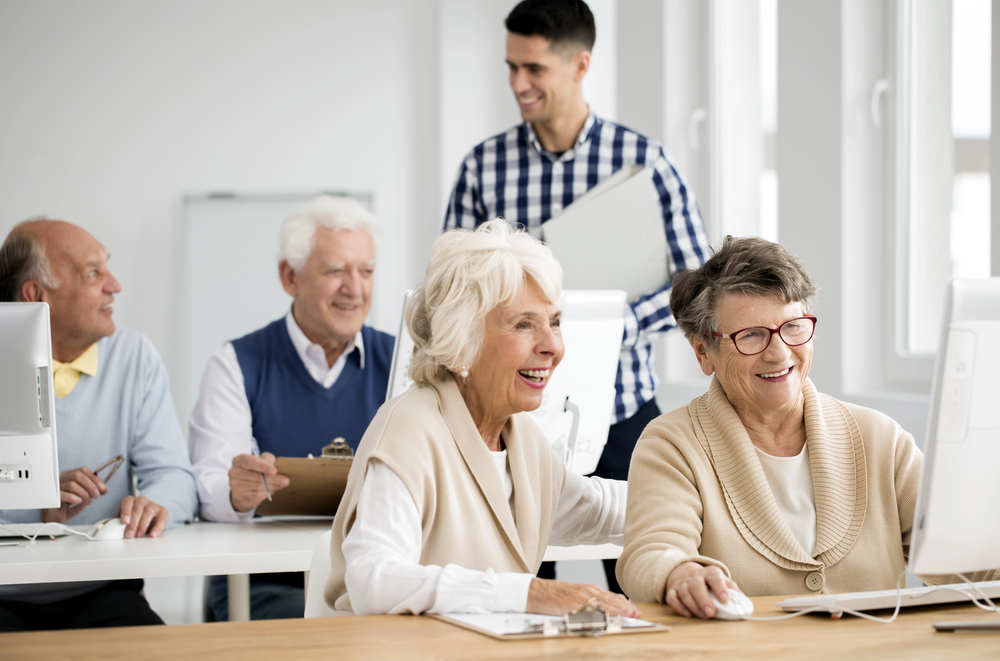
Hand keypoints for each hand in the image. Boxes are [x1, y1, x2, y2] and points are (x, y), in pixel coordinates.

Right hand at [41, 466, 107, 522]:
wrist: (54, 519)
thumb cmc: (67, 506)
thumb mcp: (83, 497)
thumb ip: (93, 492)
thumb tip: (105, 489)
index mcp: (68, 476)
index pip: (83, 470)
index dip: (95, 478)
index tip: (103, 489)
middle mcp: (61, 479)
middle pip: (77, 475)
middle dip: (91, 485)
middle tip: (97, 496)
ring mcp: (54, 488)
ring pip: (72, 484)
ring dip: (84, 493)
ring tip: (88, 502)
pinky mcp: (51, 498)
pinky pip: (62, 494)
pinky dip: (73, 497)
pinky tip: (79, 502)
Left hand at [118, 496, 168, 538]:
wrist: (148, 519)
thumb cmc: (133, 519)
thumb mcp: (123, 520)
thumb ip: (115, 523)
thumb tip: (105, 529)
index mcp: (130, 501)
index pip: (127, 502)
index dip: (126, 511)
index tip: (124, 522)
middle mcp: (142, 501)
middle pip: (137, 509)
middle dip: (133, 523)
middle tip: (129, 535)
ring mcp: (153, 505)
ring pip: (148, 511)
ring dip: (143, 525)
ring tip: (139, 536)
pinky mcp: (162, 511)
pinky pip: (161, 518)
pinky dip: (158, 527)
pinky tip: (153, 534)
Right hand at [229, 452, 288, 512]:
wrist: (243, 487)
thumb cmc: (255, 470)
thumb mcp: (262, 461)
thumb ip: (269, 461)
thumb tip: (278, 470)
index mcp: (239, 460)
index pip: (250, 462)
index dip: (262, 466)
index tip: (274, 471)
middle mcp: (234, 472)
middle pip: (256, 476)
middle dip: (273, 479)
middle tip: (285, 481)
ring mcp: (234, 485)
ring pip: (257, 486)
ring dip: (272, 486)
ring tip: (281, 485)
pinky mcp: (238, 496)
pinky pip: (255, 495)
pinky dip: (266, 493)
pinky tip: (271, 491)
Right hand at [526, 578, 640, 618]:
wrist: (535, 591)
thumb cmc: (555, 595)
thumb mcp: (577, 595)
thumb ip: (593, 599)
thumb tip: (612, 603)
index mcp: (590, 590)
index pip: (612, 597)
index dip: (625, 605)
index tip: (636, 612)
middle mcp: (587, 591)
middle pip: (610, 601)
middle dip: (625, 609)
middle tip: (636, 616)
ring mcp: (579, 597)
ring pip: (602, 604)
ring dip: (616, 610)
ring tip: (627, 616)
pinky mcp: (570, 604)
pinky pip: (587, 609)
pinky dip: (598, 613)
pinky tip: (606, 616)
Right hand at [666, 562, 738, 618]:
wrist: (686, 572)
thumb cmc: (708, 581)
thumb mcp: (722, 581)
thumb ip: (732, 590)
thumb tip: (743, 602)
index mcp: (710, 573)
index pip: (714, 577)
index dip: (720, 588)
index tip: (725, 600)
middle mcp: (695, 576)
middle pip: (697, 585)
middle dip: (704, 600)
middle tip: (711, 612)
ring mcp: (682, 583)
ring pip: (685, 592)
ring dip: (694, 606)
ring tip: (703, 616)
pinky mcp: (672, 590)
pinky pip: (672, 598)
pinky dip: (679, 607)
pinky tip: (688, 613)